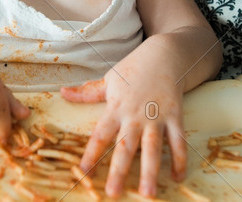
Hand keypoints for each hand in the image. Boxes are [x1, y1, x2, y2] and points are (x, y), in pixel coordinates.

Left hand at [60, 60, 185, 197]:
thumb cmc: (134, 68)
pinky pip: (178, 141)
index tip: (82, 172)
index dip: (91, 153)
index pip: (100, 134)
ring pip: (153, 148)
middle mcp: (135, 115)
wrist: (165, 55)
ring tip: (148, 194)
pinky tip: (178, 177)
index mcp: (116, 107)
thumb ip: (87, 92)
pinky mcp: (175, 116)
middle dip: (119, 170)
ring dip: (150, 172)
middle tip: (113, 193)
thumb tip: (63, 92)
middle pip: (125, 146)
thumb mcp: (108, 79)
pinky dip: (179, 159)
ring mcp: (156, 117)